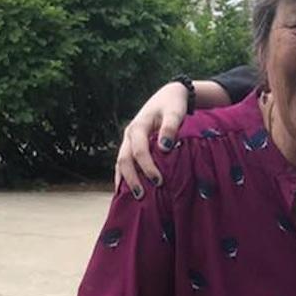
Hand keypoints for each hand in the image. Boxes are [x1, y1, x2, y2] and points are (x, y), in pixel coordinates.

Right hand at [114, 82, 188, 198]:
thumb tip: (164, 148)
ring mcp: (128, 140)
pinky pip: (123, 163)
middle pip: (124, 160)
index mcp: (138, 126)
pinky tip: (125, 192)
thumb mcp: (174, 112)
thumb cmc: (173, 104)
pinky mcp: (131, 145)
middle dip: (132, 179)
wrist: (168, 95)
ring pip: (120, 163)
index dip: (147, 167)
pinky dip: (123, 176)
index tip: (159, 181)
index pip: (139, 151)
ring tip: (132, 199)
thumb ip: (170, 128)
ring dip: (125, 180)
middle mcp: (129, 134)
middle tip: (142, 197)